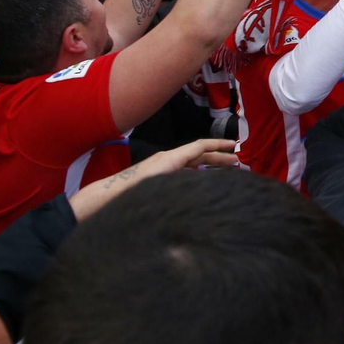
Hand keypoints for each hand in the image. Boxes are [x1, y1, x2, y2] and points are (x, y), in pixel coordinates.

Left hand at [70, 138, 238, 220]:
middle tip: (237, 163)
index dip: (218, 145)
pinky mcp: (157, 177)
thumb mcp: (160, 186)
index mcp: (170, 158)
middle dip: (218, 157)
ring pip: (191, 163)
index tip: (234, 146)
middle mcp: (167, 160)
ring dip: (208, 166)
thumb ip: (183, 181)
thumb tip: (204, 185)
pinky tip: (201, 183)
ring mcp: (161, 168)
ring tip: (224, 173)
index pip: (199, 146)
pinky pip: (183, 171)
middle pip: (198, 154)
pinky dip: (196, 174)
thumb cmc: (132, 193)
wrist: (106, 198)